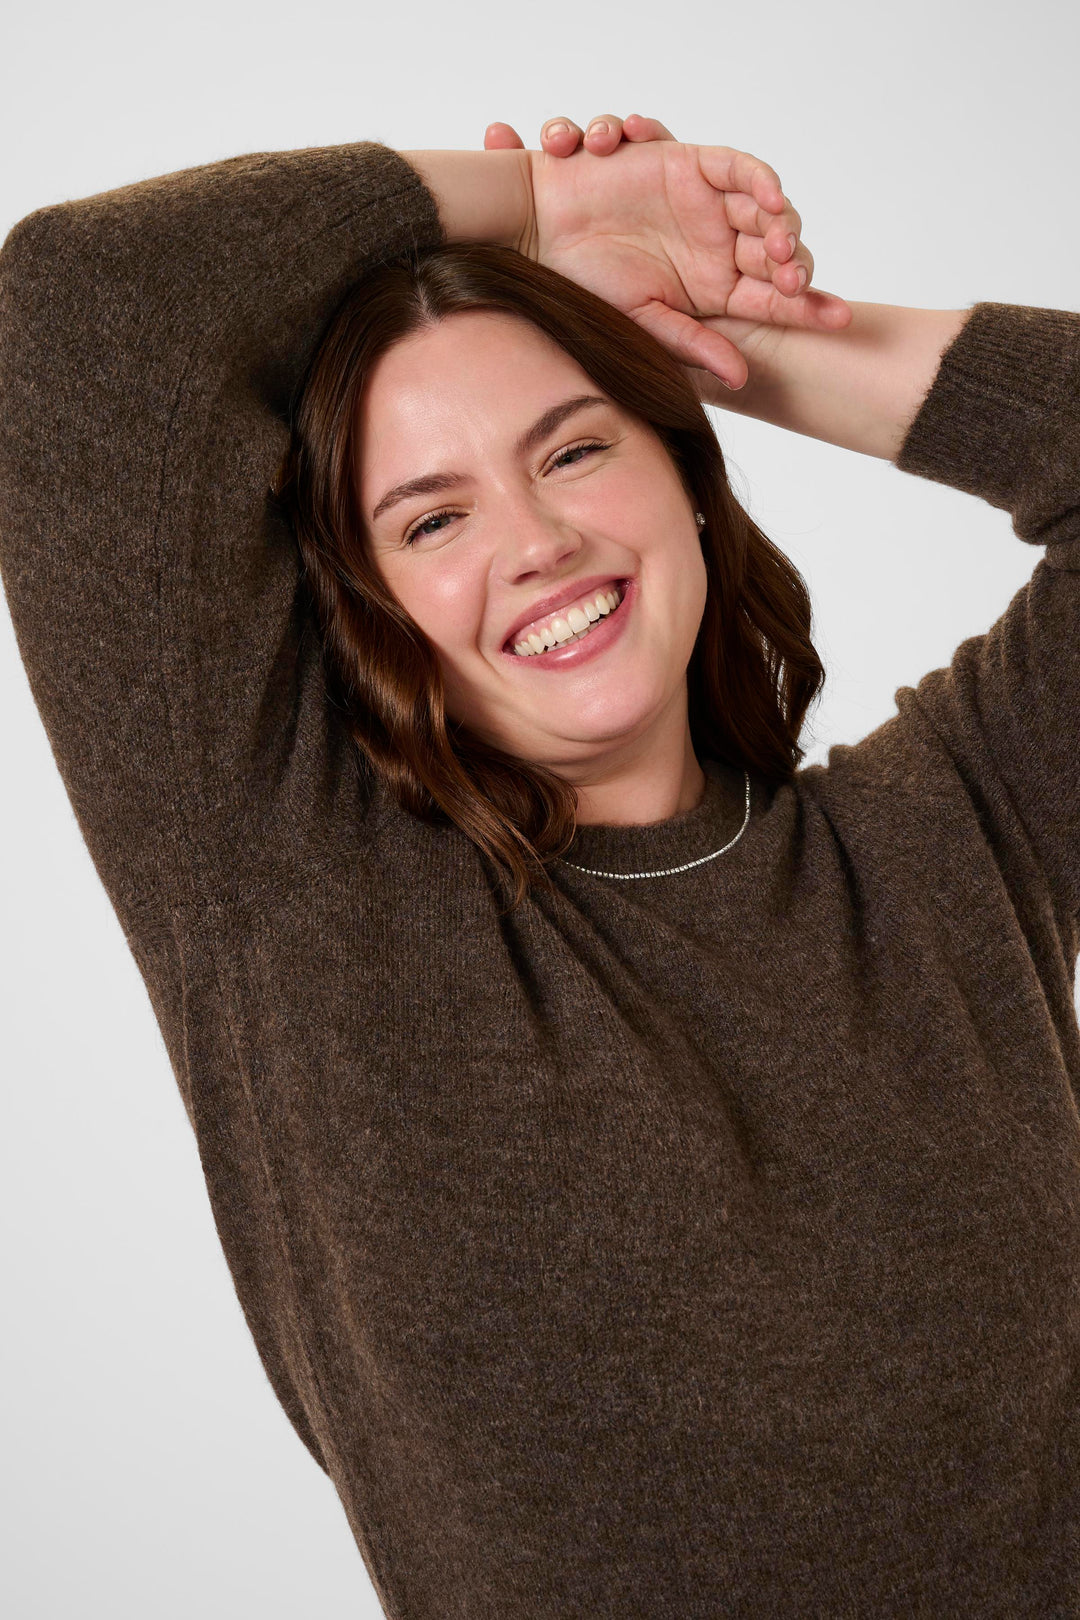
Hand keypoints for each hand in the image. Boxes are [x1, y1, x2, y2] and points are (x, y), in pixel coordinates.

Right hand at [484, 113, 850, 390]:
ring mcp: (709, 207)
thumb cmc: (584, 281)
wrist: (541, 231)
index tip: (841, 319)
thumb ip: (696, 344)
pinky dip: (761, 181)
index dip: (810, 308)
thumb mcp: (645, 322)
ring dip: (783, 229)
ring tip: (783, 251)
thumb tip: (743, 377)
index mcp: (714, 291)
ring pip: (766, 213)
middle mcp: (719, 248)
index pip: (775, 301)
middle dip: (797, 268)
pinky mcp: (694, 166)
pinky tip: (771, 203)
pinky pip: (740, 169)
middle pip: (780, 255)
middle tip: (795, 282)